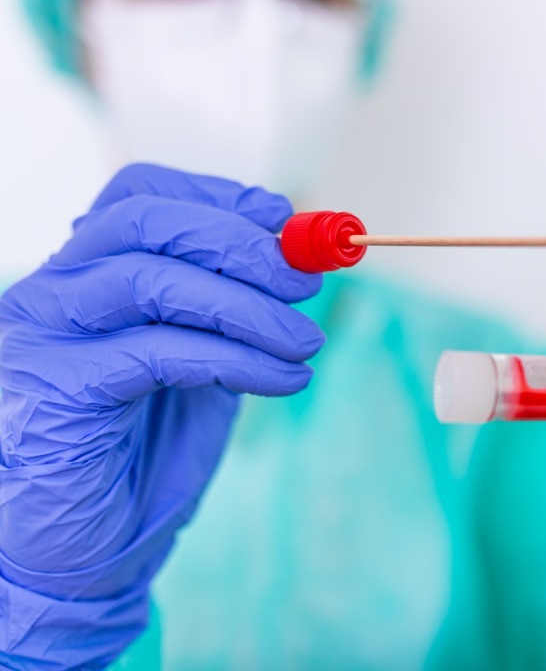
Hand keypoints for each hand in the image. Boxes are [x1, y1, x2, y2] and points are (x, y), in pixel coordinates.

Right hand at [0, 165, 323, 667]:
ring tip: (303, 341)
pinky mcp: (57, 391)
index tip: (288, 222)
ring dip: (246, 306)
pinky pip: (158, 351)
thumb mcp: (204, 356)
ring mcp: (44, 338)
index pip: (142, 195)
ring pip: (151, 280)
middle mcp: (54, 291)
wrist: (96, 546)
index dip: (222, 198)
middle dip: (241, 244)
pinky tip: (283, 381)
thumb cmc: (146, 447)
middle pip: (146, 222)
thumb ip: (235, 304)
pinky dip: (235, 359)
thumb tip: (301, 256)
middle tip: (305, 283)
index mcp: (87, 272)